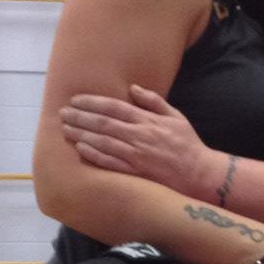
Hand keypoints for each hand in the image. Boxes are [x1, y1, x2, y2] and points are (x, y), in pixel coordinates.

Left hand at [61, 84, 221, 196]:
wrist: (200, 174)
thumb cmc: (188, 145)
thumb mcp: (176, 116)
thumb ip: (153, 101)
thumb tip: (133, 88)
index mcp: (148, 121)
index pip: (114, 107)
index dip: (92, 102)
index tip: (76, 99)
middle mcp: (139, 136)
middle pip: (103, 123)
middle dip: (80, 117)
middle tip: (63, 113)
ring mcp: (137, 156)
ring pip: (103, 142)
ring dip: (81, 134)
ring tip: (65, 128)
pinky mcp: (136, 173)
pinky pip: (110, 163)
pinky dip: (94, 155)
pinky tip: (80, 148)